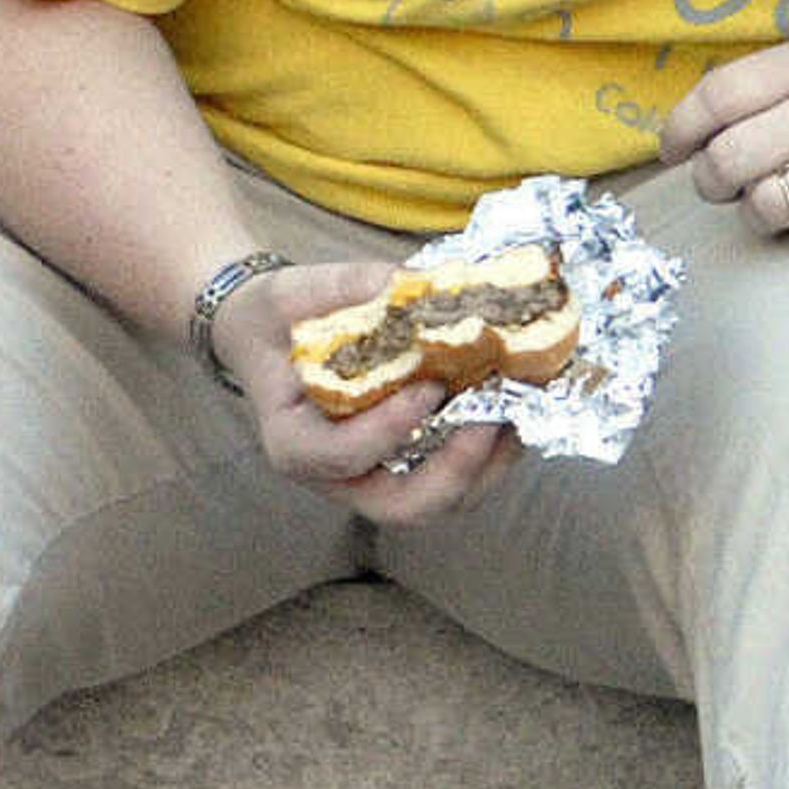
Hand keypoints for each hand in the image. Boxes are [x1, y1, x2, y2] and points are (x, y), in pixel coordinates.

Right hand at [203, 256, 523, 525]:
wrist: (271, 333)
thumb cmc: (281, 316)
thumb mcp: (299, 292)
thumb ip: (355, 288)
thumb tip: (423, 281)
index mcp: (292, 440)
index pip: (341, 455)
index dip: (389, 428)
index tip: (430, 385)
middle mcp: (334, 477)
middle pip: (401, 507)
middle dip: (456, 470)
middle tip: (492, 420)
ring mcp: (372, 478)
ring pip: (437, 504)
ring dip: (485, 468)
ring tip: (517, 415)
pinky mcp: (403, 466)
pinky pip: (452, 482)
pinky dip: (488, 457)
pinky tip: (513, 412)